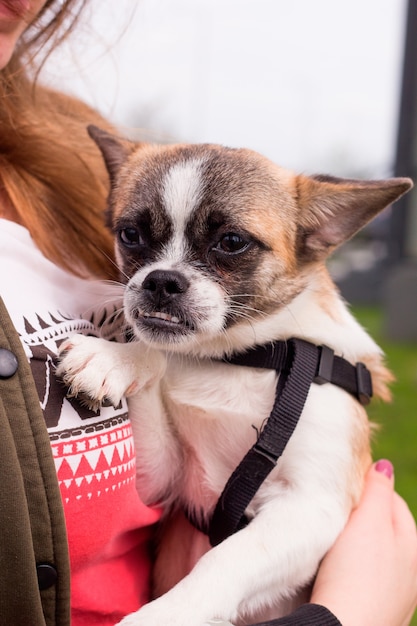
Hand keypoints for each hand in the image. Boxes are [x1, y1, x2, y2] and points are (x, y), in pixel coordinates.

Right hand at [311, 460, 416, 625]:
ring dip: (358, 544)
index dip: (368, 488)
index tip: (343, 485)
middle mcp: (411, 573)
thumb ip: (377, 491)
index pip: (393, 501)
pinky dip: (354, 570)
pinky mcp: (376, 613)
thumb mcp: (369, 522)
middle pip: (385, 529)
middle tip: (335, 511)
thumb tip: (384, 466)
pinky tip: (337, 572)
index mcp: (414, 546)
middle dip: (364, 517)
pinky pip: (366, 579)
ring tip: (333, 540)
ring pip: (376, 556)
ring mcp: (395, 597)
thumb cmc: (356, 576)